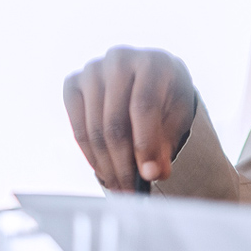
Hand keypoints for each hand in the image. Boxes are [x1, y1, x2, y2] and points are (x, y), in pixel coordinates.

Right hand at [61, 47, 198, 190]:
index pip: (143, 106)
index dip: (145, 144)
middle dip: (123, 164)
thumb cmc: (166, 97)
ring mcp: (93, 70)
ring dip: (106, 165)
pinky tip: (104, 170)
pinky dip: (90, 154)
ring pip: (93, 129)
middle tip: (131, 191)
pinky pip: (77, 126)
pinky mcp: (73, 83)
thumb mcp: (177, 116)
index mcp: (153, 62)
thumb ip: (167, 142)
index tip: (150, 176)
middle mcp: (120, 59)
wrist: (148, 77)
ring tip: (120, 187)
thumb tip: (155, 174)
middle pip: (114, 122)